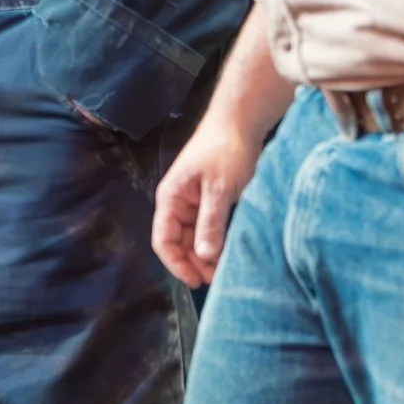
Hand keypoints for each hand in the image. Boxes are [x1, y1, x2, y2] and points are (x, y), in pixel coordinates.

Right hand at [152, 121, 263, 287]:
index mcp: (171, 198)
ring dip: (205, 255)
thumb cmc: (225, 151)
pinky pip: (207, 228)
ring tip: (224, 270)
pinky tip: (228, 252)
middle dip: (194, 263)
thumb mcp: (220, 189)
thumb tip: (204, 257)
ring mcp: (193, 202)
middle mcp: (178, 203)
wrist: (240, 122)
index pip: (163, 240)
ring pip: (194, 238)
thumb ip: (210, 222)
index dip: (177, 264)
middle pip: (178, 243)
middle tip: (217, 279)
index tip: (197, 281)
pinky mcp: (209, 200)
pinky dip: (215, 242)